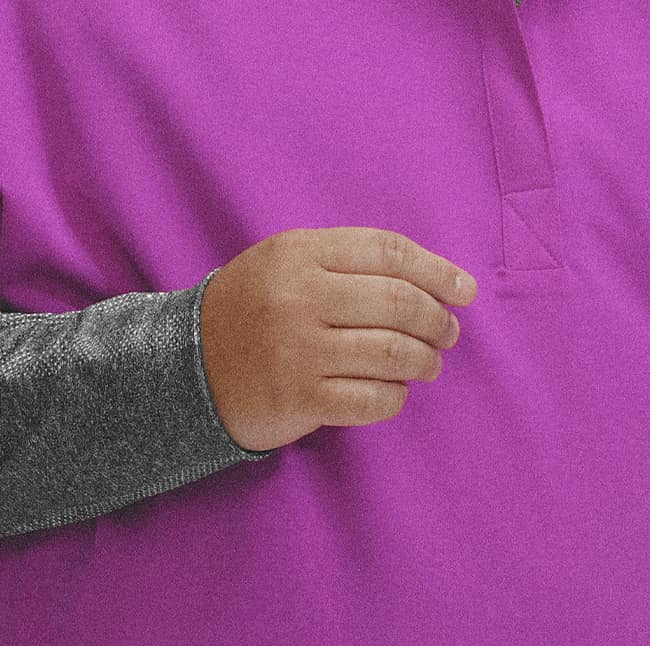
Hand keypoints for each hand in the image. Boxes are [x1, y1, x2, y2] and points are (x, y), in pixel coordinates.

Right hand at [199, 226, 476, 451]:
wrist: (184, 368)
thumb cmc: (255, 307)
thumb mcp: (290, 261)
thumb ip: (351, 261)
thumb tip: (435, 279)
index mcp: (301, 252)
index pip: (389, 252)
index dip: (438, 271)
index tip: (465, 290)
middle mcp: (300, 296)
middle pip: (398, 302)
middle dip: (437, 319)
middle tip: (449, 332)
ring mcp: (298, 349)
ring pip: (392, 352)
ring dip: (425, 360)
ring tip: (430, 363)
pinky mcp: (298, 398)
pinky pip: (371, 398)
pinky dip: (395, 396)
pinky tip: (395, 391)